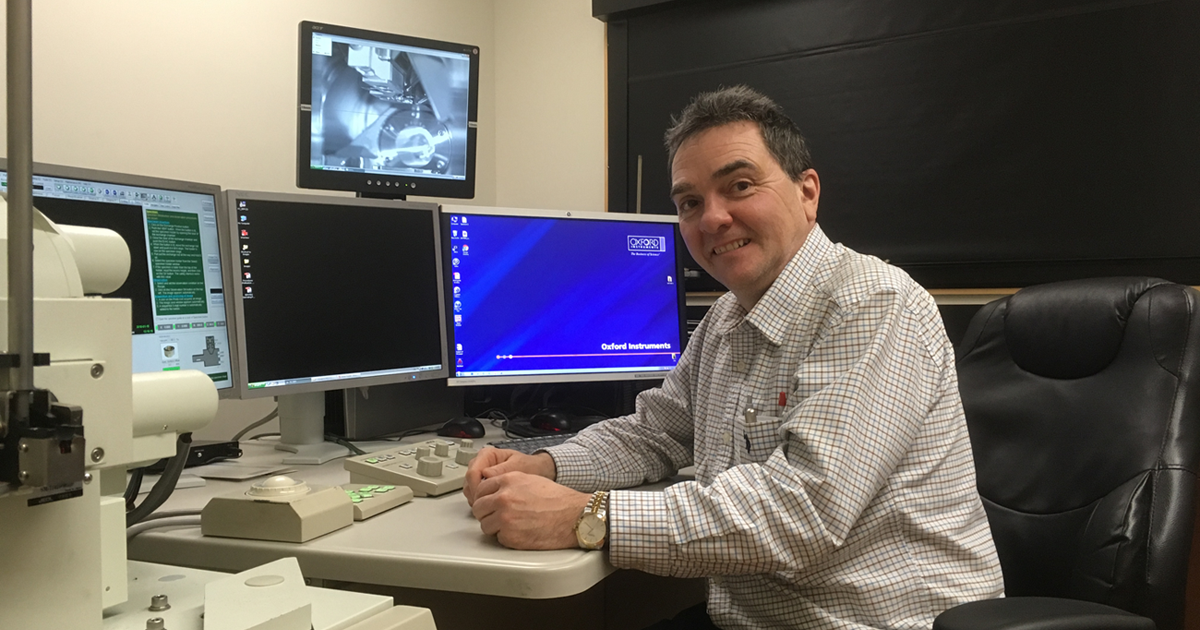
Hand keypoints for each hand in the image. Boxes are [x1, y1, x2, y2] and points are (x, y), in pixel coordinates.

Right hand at [463, 448, 555, 504]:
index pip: (473, 472)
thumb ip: (502, 470)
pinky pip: (474, 495)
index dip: (477, 488)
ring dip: (477, 500)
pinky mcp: (482, 485)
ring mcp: (480, 475)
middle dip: (477, 496)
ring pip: (469, 490)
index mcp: (487, 455)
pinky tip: (491, 506)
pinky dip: (480, 502)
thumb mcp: (518, 466)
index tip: (485, 499)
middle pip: (468, 482)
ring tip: (491, 507)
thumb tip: (486, 474)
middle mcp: (481, 463)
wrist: (537, 472)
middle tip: (489, 506)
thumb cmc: (530, 467)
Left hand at [470, 471, 590, 549]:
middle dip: (486, 513)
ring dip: (495, 527)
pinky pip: (498, 538)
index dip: (485, 498)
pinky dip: (506, 537)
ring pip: (485, 525)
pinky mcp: (510, 536)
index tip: (488, 503)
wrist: (573, 516)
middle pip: (478, 508)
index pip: (480, 490)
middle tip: (497, 516)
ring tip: (511, 525)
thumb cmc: (557, 499)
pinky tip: (519, 532)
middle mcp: (503, 498)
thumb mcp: (529, 480)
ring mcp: (505, 518)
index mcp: (507, 481)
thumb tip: (493, 490)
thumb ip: (507, 483)